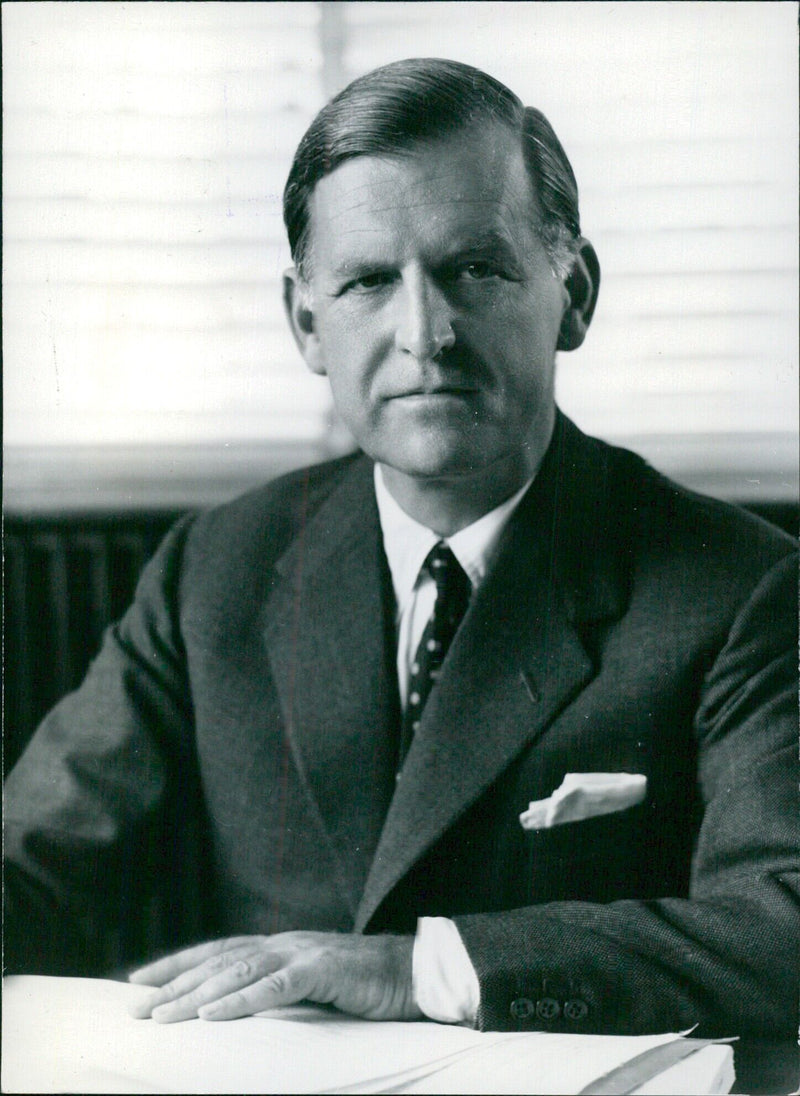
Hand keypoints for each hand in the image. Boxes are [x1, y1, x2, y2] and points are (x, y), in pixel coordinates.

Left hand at [128, 931, 422, 1023]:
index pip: (217, 951)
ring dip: (196, 995)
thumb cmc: (363, 983)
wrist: (413, 971)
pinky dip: (240, 1000)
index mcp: (278, 946)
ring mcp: (302, 952)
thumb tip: (237, 1008)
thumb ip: (278, 987)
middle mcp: (283, 943)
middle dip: (174, 984)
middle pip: (217, 961)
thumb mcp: (311, 983)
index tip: (139, 980)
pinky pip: (275, 986)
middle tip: (135, 1008)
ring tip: (162, 1015)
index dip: (177, 964)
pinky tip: (214, 1014)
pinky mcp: (322, 969)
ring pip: (237, 972)